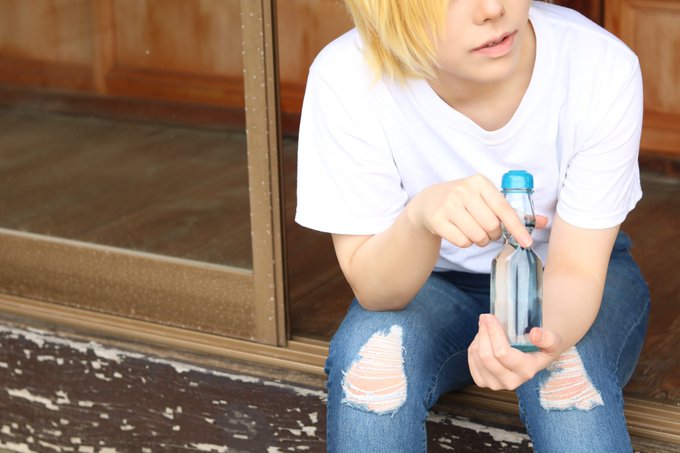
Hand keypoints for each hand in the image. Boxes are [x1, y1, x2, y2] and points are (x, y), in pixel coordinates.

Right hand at [407, 174, 547, 248]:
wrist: (428, 202)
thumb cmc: (464, 201)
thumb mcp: (486, 198)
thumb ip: (513, 211)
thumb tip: (543, 222)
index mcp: (479, 182)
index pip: (504, 208)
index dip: (517, 228)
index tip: (527, 243)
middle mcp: (463, 191)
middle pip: (491, 226)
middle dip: (493, 234)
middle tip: (487, 230)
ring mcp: (449, 205)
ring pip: (478, 236)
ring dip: (480, 240)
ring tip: (473, 231)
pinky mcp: (438, 220)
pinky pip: (463, 242)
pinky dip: (465, 243)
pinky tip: (460, 232)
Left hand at [468, 314, 562, 390]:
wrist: (535, 358)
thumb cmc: (542, 346)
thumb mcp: (552, 340)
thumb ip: (547, 337)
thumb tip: (534, 334)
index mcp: (526, 371)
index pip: (502, 353)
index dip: (493, 332)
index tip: (491, 316)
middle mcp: (510, 382)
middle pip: (486, 356)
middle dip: (483, 332)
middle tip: (485, 317)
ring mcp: (495, 384)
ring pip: (477, 357)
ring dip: (479, 338)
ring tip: (486, 327)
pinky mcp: (483, 382)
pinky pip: (471, 361)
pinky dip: (474, 346)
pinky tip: (483, 340)